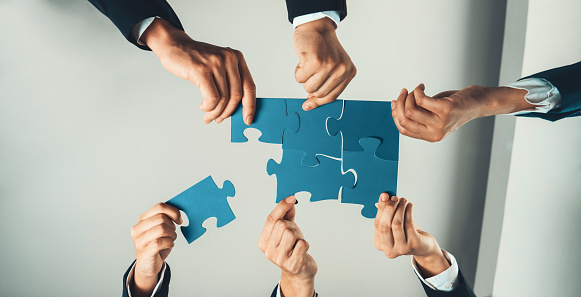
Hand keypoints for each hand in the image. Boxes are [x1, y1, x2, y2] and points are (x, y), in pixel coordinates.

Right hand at [130, 203, 181, 296]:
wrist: (148, 266)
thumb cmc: (156, 245)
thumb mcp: (160, 229)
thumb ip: (165, 218)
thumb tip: (178, 212)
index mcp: (142, 219)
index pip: (159, 207)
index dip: (173, 211)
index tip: (179, 219)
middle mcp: (137, 228)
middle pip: (161, 218)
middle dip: (172, 225)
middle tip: (173, 233)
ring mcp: (139, 240)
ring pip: (162, 229)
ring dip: (172, 234)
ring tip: (171, 239)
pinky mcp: (144, 251)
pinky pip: (161, 242)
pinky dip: (169, 243)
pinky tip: (169, 245)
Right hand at [142, 18, 255, 124]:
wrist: (174, 45)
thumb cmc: (196, 59)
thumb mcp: (218, 65)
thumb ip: (229, 82)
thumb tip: (236, 109)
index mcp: (237, 58)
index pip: (250, 86)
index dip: (250, 106)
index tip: (248, 119)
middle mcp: (229, 59)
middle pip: (237, 95)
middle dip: (228, 112)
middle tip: (219, 120)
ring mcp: (216, 63)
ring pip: (224, 98)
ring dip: (216, 112)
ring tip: (209, 116)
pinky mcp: (202, 70)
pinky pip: (212, 97)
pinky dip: (208, 107)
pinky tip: (203, 106)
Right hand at [258, 196, 316, 296]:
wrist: (299, 272)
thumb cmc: (292, 249)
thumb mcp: (287, 230)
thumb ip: (286, 215)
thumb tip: (290, 200)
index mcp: (263, 242)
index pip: (271, 219)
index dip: (281, 207)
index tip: (292, 198)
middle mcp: (268, 251)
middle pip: (282, 225)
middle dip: (292, 226)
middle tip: (295, 235)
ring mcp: (279, 259)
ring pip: (291, 233)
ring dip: (299, 235)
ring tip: (297, 244)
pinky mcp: (292, 264)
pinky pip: (302, 244)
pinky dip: (305, 244)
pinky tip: (302, 251)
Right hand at [293, 17, 355, 110]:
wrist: (316, 28)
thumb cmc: (322, 47)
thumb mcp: (332, 66)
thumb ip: (326, 85)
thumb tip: (310, 104)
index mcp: (348, 72)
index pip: (332, 96)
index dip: (318, 102)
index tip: (308, 104)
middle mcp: (341, 70)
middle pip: (319, 93)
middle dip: (310, 85)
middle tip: (310, 72)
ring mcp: (329, 66)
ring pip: (309, 88)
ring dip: (304, 78)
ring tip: (308, 64)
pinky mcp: (316, 62)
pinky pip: (300, 78)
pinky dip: (298, 70)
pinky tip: (304, 59)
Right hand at [374, 193, 448, 277]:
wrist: (423, 246)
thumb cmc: (406, 234)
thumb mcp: (393, 224)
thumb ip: (386, 213)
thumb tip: (384, 197)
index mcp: (380, 244)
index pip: (377, 224)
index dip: (381, 209)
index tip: (384, 196)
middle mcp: (389, 249)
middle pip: (385, 225)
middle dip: (390, 208)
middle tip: (394, 198)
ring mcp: (401, 248)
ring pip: (396, 224)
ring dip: (400, 209)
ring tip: (403, 200)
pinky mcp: (413, 244)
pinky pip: (409, 224)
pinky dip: (408, 212)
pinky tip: (409, 206)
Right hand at [391, 84, 529, 141]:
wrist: (478, 103)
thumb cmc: (456, 108)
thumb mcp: (434, 116)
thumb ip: (419, 115)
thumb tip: (397, 106)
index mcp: (431, 137)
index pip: (403, 129)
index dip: (395, 115)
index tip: (395, 102)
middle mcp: (435, 132)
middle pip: (405, 120)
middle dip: (400, 103)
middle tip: (403, 92)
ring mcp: (440, 122)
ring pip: (411, 109)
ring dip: (409, 95)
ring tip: (416, 89)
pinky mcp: (445, 109)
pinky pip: (422, 99)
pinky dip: (418, 90)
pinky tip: (422, 86)